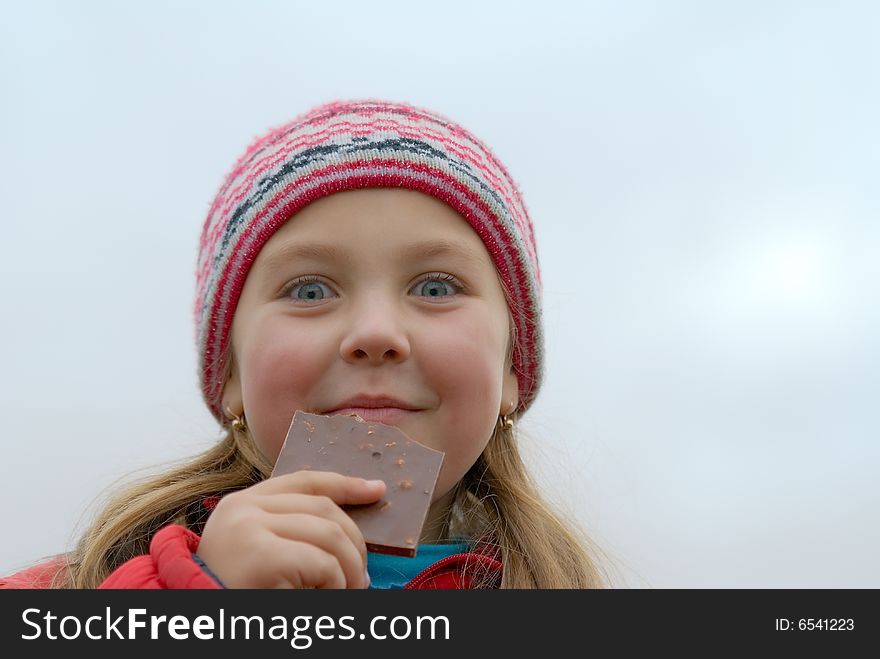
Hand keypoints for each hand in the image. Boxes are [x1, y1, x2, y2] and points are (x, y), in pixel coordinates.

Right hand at [196, 471, 384, 588]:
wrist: (206, 622)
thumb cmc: (240, 592)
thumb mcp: (262, 549)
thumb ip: (293, 528)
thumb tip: (351, 522)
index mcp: (243, 503)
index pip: (305, 481)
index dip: (344, 483)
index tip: (376, 490)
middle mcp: (243, 509)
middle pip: (324, 508)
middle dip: (354, 542)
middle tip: (361, 576)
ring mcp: (250, 529)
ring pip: (330, 535)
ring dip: (349, 569)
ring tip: (348, 591)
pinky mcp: (263, 557)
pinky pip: (324, 565)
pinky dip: (336, 586)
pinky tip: (328, 598)